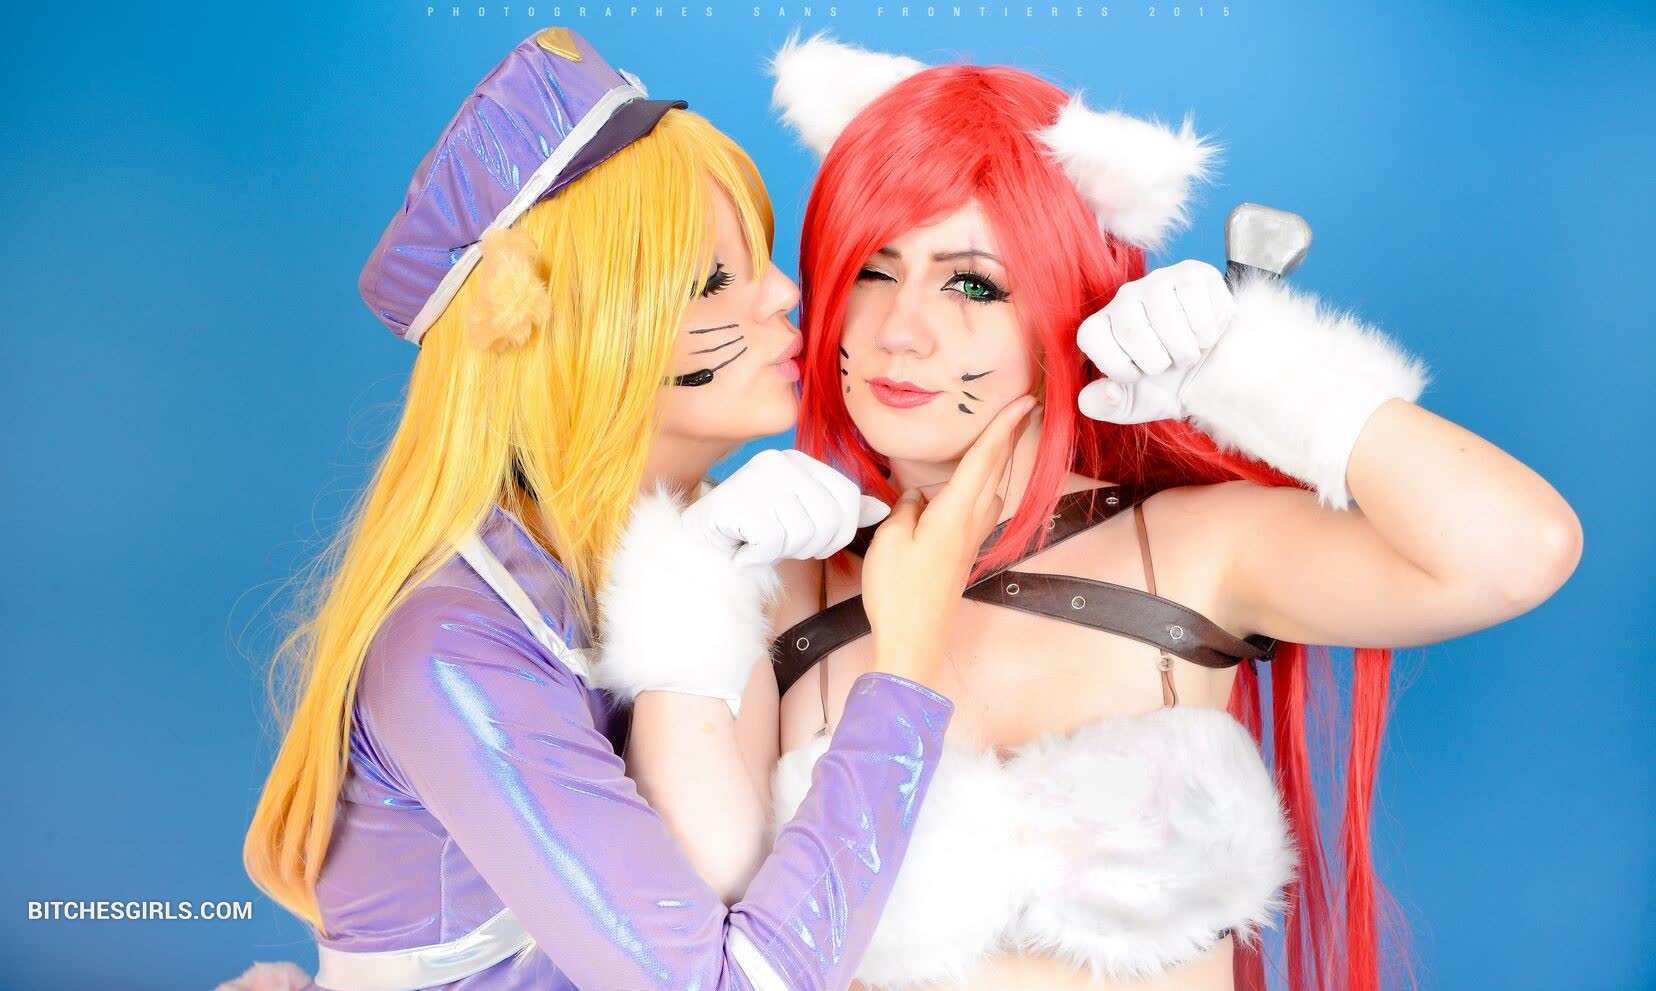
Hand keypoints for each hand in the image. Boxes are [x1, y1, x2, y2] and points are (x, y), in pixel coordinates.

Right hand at [684, 449, 889, 565]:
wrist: (702, 543)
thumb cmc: (755, 531)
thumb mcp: (804, 517)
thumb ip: (841, 511)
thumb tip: (884, 510)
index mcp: (801, 461)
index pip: (848, 498)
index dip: (840, 532)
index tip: (815, 543)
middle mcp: (781, 460)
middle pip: (829, 518)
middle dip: (810, 545)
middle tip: (782, 545)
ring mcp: (757, 477)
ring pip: (802, 533)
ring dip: (782, 551)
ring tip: (759, 543)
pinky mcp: (738, 499)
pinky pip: (772, 542)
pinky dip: (759, 556)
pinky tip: (744, 548)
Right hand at [863, 396, 1037, 683]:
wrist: (913, 640)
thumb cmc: (898, 591)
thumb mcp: (890, 540)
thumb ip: (907, 508)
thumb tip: (918, 496)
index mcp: (955, 512)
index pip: (985, 458)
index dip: (1004, 426)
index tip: (1025, 401)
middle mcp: (971, 522)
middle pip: (996, 469)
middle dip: (1011, 435)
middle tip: (1026, 406)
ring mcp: (970, 540)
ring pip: (991, 489)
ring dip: (999, 460)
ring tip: (1001, 436)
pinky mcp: (963, 553)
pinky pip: (979, 507)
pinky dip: (983, 484)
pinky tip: (973, 485)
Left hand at [1075, 259, 1235, 424]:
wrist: (1213, 374)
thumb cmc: (1166, 386)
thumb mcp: (1129, 405)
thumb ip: (1102, 406)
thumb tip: (1109, 391)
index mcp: (1101, 326)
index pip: (1091, 338)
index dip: (1119, 367)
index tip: (1138, 375)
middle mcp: (1124, 297)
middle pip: (1131, 331)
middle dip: (1157, 362)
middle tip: (1168, 363)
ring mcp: (1157, 281)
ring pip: (1168, 320)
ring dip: (1185, 350)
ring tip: (1188, 351)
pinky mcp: (1192, 273)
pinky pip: (1197, 306)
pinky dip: (1207, 332)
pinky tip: (1205, 333)